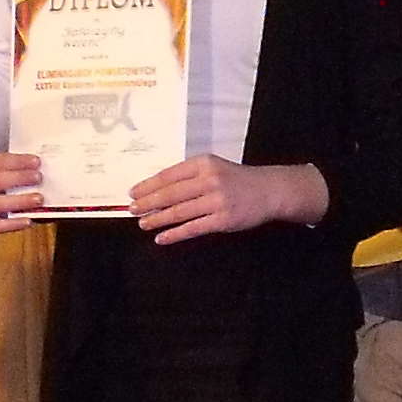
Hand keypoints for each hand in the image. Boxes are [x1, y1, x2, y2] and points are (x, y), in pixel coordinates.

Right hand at [0, 150, 47, 229]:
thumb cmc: (7, 175)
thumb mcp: (11, 165)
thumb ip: (23, 165)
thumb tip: (43, 166)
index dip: (17, 162)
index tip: (36, 162)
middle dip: (18, 179)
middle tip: (38, 178)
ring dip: (17, 201)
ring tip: (38, 199)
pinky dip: (11, 224)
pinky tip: (28, 220)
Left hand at [130, 156, 322, 244]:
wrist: (269, 191)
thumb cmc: (237, 180)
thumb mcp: (214, 168)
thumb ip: (189, 176)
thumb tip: (156, 190)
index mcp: (204, 164)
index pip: (168, 175)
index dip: (148, 185)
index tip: (133, 193)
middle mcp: (209, 180)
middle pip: (170, 193)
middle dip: (147, 203)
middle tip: (131, 210)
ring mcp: (217, 201)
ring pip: (179, 212)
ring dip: (157, 219)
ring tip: (142, 223)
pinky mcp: (223, 220)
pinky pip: (193, 228)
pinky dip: (174, 234)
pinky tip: (161, 237)